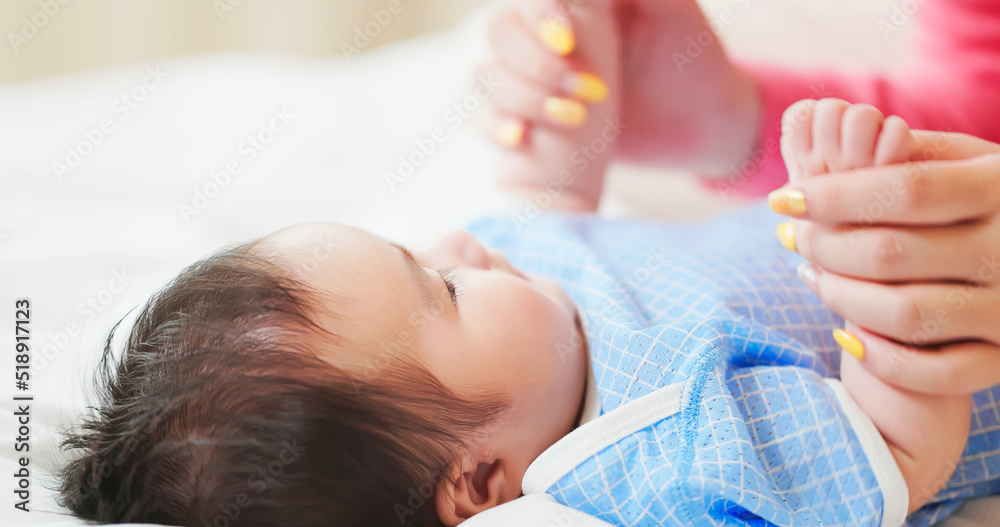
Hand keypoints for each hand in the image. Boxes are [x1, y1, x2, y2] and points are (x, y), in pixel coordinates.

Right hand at [481, 0, 760, 176]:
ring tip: (574, 120)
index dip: (540, 15)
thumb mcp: (677, 15)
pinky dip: (496, 127)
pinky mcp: (533, 120)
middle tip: (585, 90)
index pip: (534, 0)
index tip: (566, 42)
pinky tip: (522, 138)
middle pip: (501, 31)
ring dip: (520, 96)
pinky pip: (488, 119)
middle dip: (533, 63)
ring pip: (488, 75)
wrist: (701, 128)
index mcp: (579, 2)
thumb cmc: (697, 62)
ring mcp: (536, 79)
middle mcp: (548, 35)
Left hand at [774, 99, 999, 393]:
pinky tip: (848, 334)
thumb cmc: (998, 200)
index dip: (834, 196)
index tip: (782, 200)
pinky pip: (938, 372)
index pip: (906, 190)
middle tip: (793, 237)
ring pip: (906, 313)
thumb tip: (839, 144)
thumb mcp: (976, 162)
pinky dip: (883, 359)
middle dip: (826, 246)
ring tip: (812, 277)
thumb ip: (915, 154)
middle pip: (893, 252)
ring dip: (842, 299)